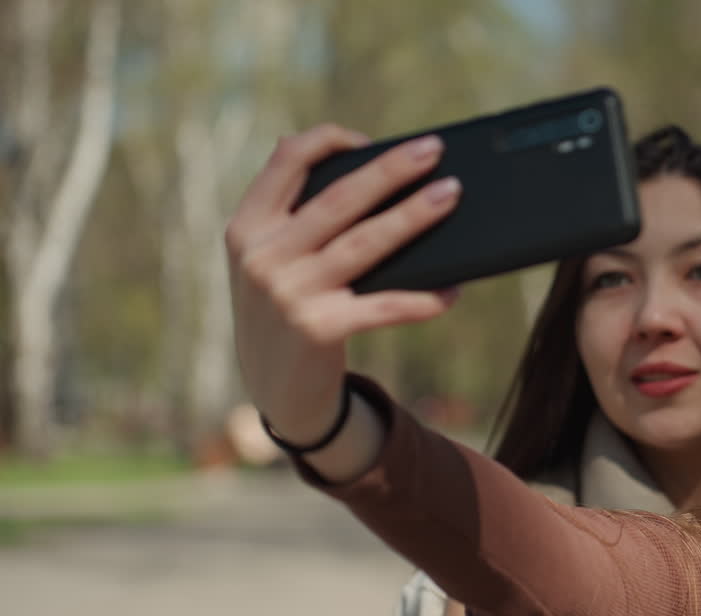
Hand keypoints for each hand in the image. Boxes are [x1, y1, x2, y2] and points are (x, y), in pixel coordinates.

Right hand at [225, 124, 461, 443]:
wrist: (272, 388)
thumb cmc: (284, 307)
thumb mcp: (267, 258)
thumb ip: (289, 213)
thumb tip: (337, 155)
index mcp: (247, 226)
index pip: (286, 161)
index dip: (329, 140)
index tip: (369, 141)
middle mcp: (263, 256)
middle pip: (339, 199)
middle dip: (390, 170)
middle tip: (433, 149)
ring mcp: (290, 293)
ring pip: (365, 243)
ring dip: (413, 216)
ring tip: (449, 195)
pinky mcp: (319, 330)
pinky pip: (384, 306)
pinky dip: (422, 298)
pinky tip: (452, 288)